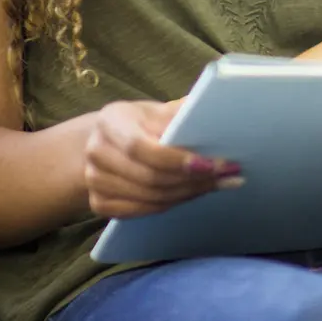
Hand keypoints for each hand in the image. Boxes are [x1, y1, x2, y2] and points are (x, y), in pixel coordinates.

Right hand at [83, 99, 243, 218]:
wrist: (106, 141)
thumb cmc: (138, 122)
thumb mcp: (155, 109)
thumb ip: (179, 112)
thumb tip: (213, 110)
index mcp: (110, 121)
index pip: (140, 147)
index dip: (176, 159)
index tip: (211, 164)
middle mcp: (96, 151)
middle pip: (148, 177)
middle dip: (192, 179)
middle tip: (227, 175)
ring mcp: (94, 181)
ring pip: (149, 197)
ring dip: (188, 193)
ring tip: (219, 184)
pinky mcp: (99, 203)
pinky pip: (142, 211)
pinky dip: (172, 204)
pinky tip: (195, 193)